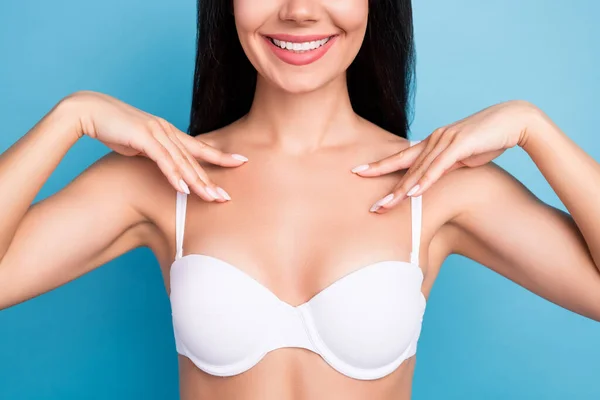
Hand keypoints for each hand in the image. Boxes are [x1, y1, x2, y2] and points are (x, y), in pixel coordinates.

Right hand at [60, 90, 247, 201]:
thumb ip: (155, 154)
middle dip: (212, 179)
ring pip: (182, 162)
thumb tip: (165, 167)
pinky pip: (162, 160)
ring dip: (197, 182)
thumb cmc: (113, 128)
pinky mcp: (143, 137)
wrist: (88, 110)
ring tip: (212, 198)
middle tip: (228, 196)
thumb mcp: (139, 144)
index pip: (200, 147)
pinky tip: (184, 189)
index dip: (220, 156)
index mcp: (168, 132)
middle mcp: (167, 131)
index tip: (240, 162)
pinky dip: (174, 175)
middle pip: (195, 159)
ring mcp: (156, 133)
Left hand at [352, 100, 539, 212]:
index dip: (380, 166)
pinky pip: (439, 167)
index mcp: (433, 142)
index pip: (401, 157)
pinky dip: (425, 181)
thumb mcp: (462, 157)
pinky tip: (412, 193)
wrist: (514, 121)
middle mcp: (435, 139)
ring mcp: (446, 140)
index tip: (360, 172)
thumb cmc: (488, 139)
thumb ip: (445, 166)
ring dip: (400, 189)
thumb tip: (433, 179)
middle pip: (403, 164)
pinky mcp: (460, 145)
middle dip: (380, 178)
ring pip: (418, 169)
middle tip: (363, 192)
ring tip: (384, 205)